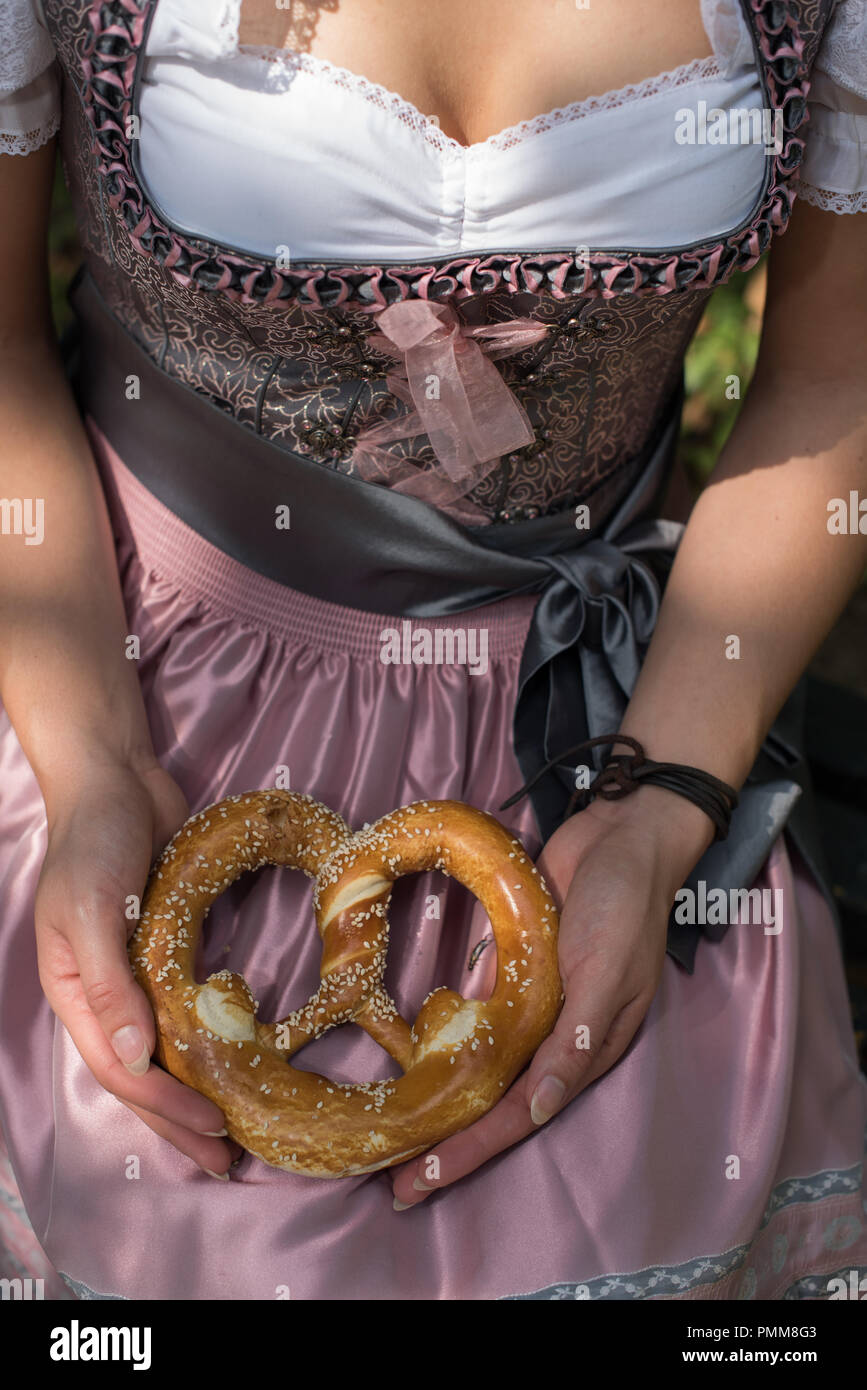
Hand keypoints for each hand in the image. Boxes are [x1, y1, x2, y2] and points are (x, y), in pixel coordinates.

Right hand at [35, 748, 239, 1176]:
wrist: (114, 780)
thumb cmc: (93, 840)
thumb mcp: (91, 909)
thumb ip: (109, 984)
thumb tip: (138, 1059)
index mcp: (76, 991)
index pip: (123, 1069)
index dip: (165, 1106)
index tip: (212, 1130)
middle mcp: (104, 992)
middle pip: (141, 1074)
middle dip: (179, 1121)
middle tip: (227, 1159)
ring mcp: (134, 972)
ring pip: (164, 1050)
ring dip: (193, 1090)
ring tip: (231, 1129)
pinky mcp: (164, 949)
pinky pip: (182, 1009)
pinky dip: (202, 1041)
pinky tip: (229, 1060)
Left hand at [391, 788, 712, 1207]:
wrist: (622, 834)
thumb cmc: (624, 906)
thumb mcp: (608, 975)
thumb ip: (576, 1041)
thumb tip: (540, 1110)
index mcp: (584, 1047)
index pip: (518, 1114)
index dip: (469, 1150)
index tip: (421, 1180)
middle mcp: (555, 1034)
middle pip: (493, 1102)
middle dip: (448, 1142)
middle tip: (393, 1183)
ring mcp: (534, 1002)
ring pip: (481, 1065)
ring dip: (443, 1100)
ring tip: (396, 1133)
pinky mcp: (515, 968)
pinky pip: (479, 1013)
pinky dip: (447, 1038)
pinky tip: (413, 1058)